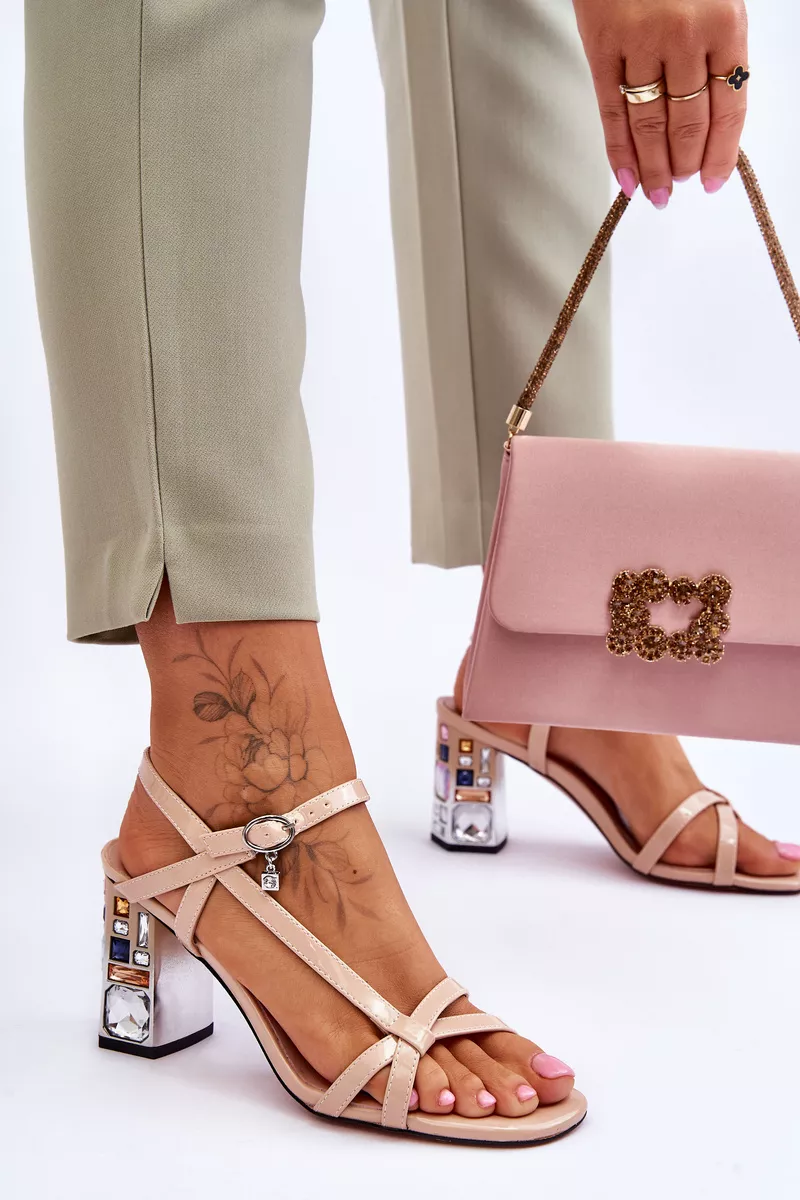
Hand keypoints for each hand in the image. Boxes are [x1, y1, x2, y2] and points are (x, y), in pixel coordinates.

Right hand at [572, 0, 747, 207]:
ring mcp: (641, 42)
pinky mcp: (602, 46)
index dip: (722, 151)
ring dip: (653, 167)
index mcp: (726, 21)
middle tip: (678, 184)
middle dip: (684, 163)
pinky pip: (612, 111)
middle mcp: (686, 35)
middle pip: (688, 121)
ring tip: (655, 192)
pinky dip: (618, 152)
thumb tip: (710, 111)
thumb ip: (716, 47)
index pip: (730, 106)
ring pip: (651, 124)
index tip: (714, 178)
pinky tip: (625, 178)